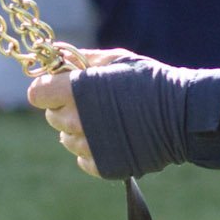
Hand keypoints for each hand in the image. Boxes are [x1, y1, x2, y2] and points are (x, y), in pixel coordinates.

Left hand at [27, 48, 142, 176]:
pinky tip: (112, 138)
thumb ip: (81, 58)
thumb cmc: (149, 81)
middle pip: (52, 116)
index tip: (59, 87)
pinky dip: (93, 151)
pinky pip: (83, 160)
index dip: (46, 89)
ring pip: (66, 139)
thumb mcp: (116, 60)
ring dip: (78, 130)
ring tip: (105, 120)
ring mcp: (90, 146)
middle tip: (89, 102)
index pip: (38, 94)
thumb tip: (57, 53)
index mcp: (78, 89)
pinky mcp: (103, 166)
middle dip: (64, 108)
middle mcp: (78, 119)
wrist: (182, 115)